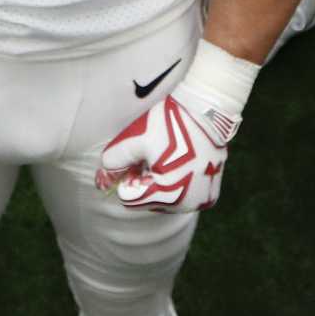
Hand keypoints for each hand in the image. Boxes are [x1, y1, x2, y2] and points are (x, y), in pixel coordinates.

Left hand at [95, 44, 251, 212]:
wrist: (207, 110)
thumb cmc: (168, 124)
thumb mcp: (133, 139)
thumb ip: (114, 160)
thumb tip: (104, 177)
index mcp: (166, 194)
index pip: (129, 198)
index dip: (127, 176)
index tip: (137, 157)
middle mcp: (186, 204)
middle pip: (148, 201)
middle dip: (144, 180)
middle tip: (151, 154)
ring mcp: (201, 200)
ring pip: (166, 199)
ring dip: (161, 182)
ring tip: (167, 156)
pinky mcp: (210, 193)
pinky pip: (184, 195)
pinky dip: (178, 182)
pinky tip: (182, 162)